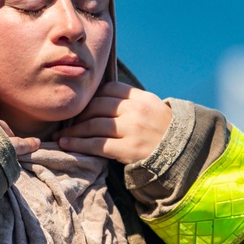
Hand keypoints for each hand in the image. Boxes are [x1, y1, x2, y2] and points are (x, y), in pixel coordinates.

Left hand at [57, 81, 171, 163]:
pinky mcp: (128, 149)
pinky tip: (67, 144)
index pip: (108, 90)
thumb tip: (101, 97)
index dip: (92, 99)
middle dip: (79, 115)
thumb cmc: (161, 131)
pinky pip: (97, 144)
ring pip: (94, 125)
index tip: (82, 108)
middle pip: (98, 107)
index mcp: (140, 98)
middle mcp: (136, 110)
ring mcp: (132, 129)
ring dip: (74, 131)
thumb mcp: (151, 107)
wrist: (182, 153)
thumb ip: (129, 100)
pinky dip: (79, 144)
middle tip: (68, 123)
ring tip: (62, 136)